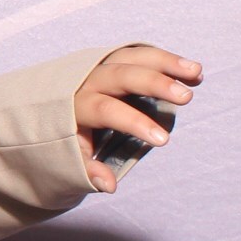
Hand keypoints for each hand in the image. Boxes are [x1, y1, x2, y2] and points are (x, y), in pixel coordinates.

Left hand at [75, 45, 202, 192]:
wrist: (44, 110)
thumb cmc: (63, 138)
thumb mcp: (67, 157)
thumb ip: (87, 169)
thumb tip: (109, 185)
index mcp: (72, 104)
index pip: (105, 109)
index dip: (134, 122)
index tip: (163, 139)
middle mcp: (86, 79)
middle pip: (121, 75)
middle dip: (154, 83)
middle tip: (186, 97)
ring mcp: (101, 65)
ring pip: (133, 57)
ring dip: (166, 62)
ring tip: (196, 73)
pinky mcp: (114, 59)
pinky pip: (140, 55)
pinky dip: (166, 60)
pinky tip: (192, 71)